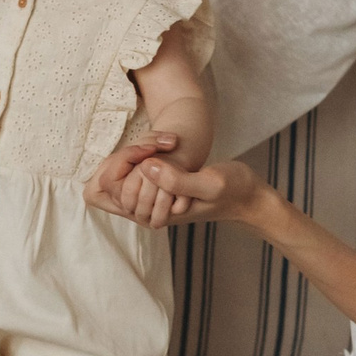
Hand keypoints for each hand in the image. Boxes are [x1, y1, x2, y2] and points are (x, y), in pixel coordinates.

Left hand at [85, 148, 263, 230]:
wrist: (250, 197)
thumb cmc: (234, 191)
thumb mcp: (210, 182)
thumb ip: (176, 179)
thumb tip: (146, 166)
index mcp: (153, 212)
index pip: (106, 191)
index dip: (117, 166)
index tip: (145, 151)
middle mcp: (147, 209)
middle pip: (105, 183)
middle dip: (123, 158)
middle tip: (151, 144)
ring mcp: (153, 199)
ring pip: (118, 175)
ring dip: (133, 154)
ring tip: (159, 143)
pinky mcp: (161, 188)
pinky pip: (135, 170)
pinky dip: (142, 153)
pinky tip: (163, 144)